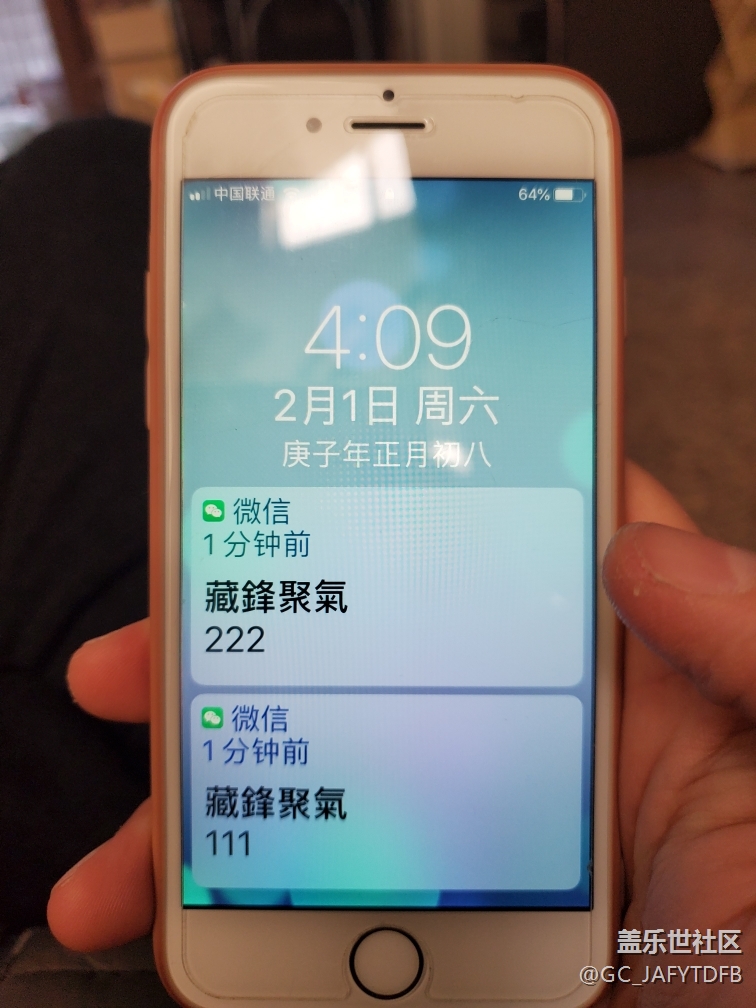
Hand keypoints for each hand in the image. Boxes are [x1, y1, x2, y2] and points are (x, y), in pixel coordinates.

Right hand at [47, 462, 755, 1007]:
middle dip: (240, 651)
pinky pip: (332, 898)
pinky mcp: (453, 930)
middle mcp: (537, 746)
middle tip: (134, 662)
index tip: (291, 464)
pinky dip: (245, 913)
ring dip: (211, 809)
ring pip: (325, 786)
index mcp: (621, 683)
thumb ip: (749, 640)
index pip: (499, 546)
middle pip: (366, 661)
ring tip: (120, 853)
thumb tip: (635, 546)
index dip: (401, 491)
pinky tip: (174, 926)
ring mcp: (484, 842)